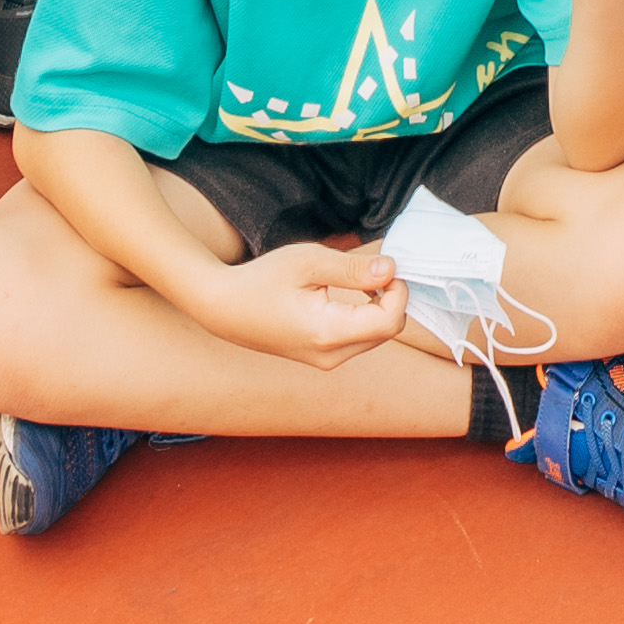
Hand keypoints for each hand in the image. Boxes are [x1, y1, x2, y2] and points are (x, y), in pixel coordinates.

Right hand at [193, 238, 410, 368]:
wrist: (224, 308)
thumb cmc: (263, 279)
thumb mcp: (308, 262)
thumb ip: (353, 268)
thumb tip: (392, 269)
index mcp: (328, 332)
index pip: (389, 322)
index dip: (398, 292)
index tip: (386, 267)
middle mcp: (330, 356)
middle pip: (387, 331)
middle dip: (391, 299)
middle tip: (375, 269)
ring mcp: (325, 361)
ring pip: (376, 337)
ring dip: (378, 308)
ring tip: (360, 279)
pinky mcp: (321, 358)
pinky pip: (359, 340)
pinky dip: (365, 317)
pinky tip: (350, 294)